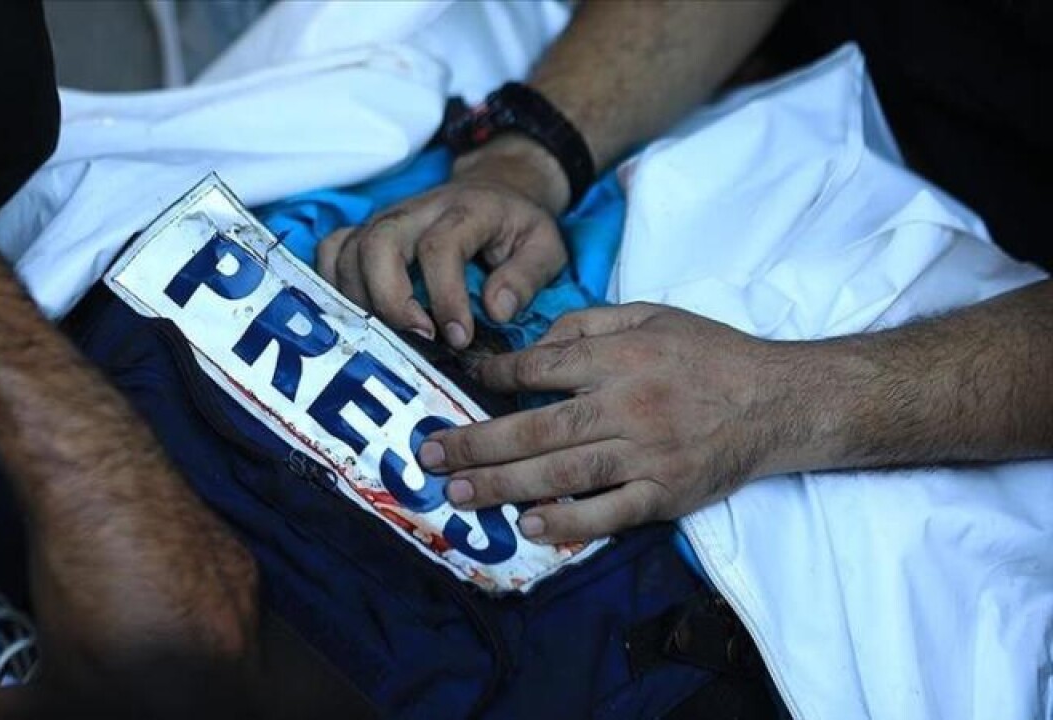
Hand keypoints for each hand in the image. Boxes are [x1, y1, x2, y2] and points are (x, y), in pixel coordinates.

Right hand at [316, 137, 569, 348]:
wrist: (495, 189)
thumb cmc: (517, 227)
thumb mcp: (545, 246)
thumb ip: (526, 277)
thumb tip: (495, 311)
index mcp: (465, 210)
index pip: (440, 248)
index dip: (445, 297)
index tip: (459, 338)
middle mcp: (416, 210)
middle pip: (379, 244)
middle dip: (390, 299)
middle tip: (417, 339)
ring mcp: (384, 219)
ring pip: (348, 252)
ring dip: (361, 301)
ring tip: (390, 337)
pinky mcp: (365, 230)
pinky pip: (330, 251)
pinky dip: (334, 284)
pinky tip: (358, 316)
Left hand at [418, 303, 791, 542]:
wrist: (779, 400)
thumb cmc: (709, 354)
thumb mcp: (652, 314)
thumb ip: (590, 322)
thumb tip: (535, 346)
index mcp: (620, 357)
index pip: (541, 368)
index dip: (494, 377)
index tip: (463, 384)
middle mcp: (628, 404)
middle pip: (538, 428)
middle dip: (477, 443)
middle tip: (431, 456)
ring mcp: (647, 453)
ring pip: (562, 472)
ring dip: (504, 486)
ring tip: (459, 494)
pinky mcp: (666, 492)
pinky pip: (610, 512)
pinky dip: (569, 522)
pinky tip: (530, 528)